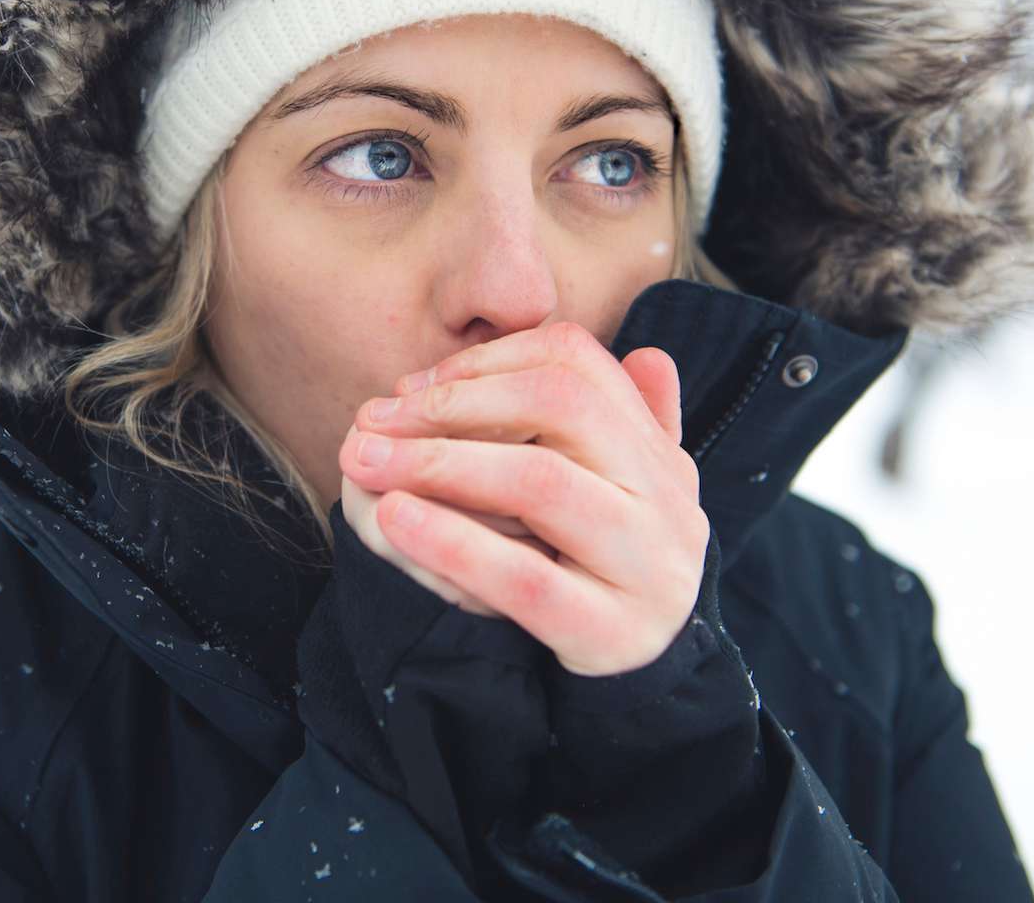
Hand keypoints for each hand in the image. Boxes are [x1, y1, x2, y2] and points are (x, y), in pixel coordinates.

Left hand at [337, 322, 706, 676]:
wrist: (640, 682)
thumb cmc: (605, 569)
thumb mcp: (621, 491)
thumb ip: (618, 425)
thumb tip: (643, 351)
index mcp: (657, 453)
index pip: (576, 363)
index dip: (488, 361)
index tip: (413, 387)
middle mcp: (666, 499)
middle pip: (561, 407)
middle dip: (454, 405)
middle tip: (374, 420)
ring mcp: (646, 567)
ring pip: (542, 484)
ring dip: (442, 462)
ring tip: (367, 461)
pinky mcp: (608, 632)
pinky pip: (526, 579)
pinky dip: (453, 543)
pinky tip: (393, 519)